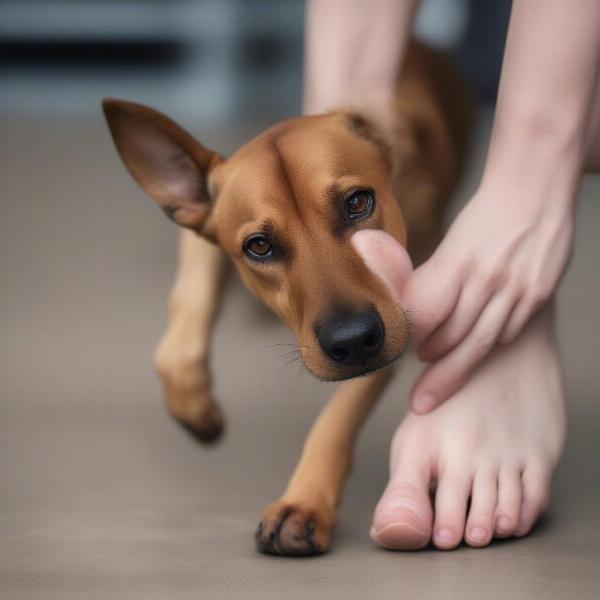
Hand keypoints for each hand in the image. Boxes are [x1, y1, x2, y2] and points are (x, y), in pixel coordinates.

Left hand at [353, 181, 574, 413]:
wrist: (534, 189)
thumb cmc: (484, 216)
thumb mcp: (450, 244)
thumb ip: (431, 281)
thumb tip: (407, 312)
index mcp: (454, 264)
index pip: (422, 316)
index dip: (411, 338)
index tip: (405, 349)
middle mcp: (484, 279)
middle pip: (450, 341)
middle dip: (433, 366)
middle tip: (421, 384)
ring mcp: (514, 290)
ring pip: (480, 345)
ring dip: (457, 366)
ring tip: (441, 376)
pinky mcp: (537, 296)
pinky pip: (508, 335)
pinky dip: (489, 349)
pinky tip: (477, 352)